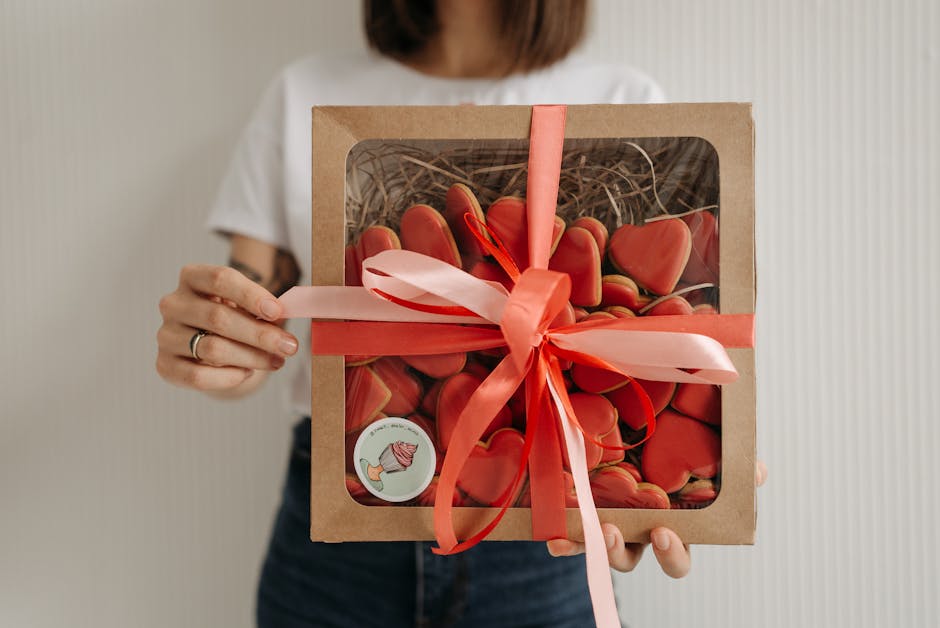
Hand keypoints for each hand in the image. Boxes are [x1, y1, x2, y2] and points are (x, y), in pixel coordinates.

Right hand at [156, 264, 298, 391]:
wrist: (211, 349)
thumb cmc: (235, 318)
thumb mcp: (249, 306)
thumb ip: (266, 308)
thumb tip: (288, 313)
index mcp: (192, 278)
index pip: (220, 279)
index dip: (250, 295)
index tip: (277, 312)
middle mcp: (173, 304)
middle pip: (218, 318)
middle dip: (260, 335)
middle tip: (289, 346)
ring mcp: (166, 335)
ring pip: (212, 349)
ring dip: (251, 357)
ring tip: (276, 361)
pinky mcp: (164, 365)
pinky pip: (197, 376)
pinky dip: (228, 377)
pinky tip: (247, 373)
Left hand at [547, 461, 767, 577]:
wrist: (625, 420)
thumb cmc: (675, 442)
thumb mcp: (704, 446)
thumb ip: (730, 460)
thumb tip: (757, 470)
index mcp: (670, 521)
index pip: (678, 553)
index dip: (672, 552)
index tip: (664, 533)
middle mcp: (637, 528)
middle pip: (637, 558)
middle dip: (627, 553)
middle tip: (632, 531)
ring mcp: (609, 520)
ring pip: (604, 548)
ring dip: (600, 545)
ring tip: (599, 526)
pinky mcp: (583, 510)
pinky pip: (572, 531)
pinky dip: (564, 539)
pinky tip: (553, 539)